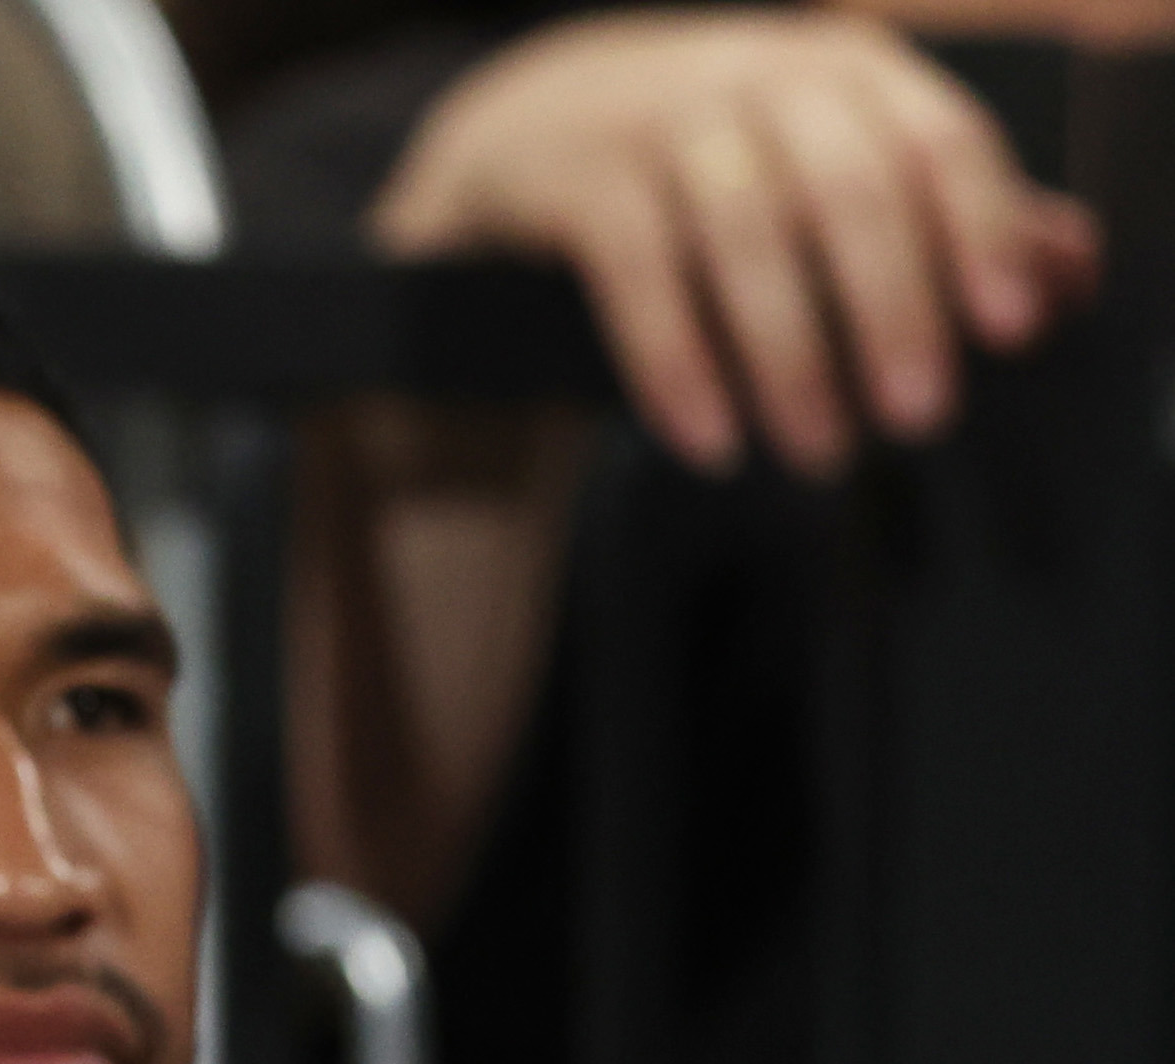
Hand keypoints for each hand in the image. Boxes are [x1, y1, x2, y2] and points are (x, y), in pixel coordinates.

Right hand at [370, 10, 1097, 475]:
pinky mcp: (582, 178)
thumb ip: (952, 213)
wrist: (534, 125)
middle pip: (849, 190)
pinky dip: (676, 363)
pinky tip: (708, 438)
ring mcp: (664, 121)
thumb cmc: (719, 162)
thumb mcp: (835, 162)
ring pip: (746, 235)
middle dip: (891, 310)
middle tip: (916, 418)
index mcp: (849, 73)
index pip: (938, 141)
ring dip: (789, 355)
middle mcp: (763, 78)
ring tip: (818, 451)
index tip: (1009, 330)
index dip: (982, 232)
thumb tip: (1069, 271)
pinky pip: (636, 275)